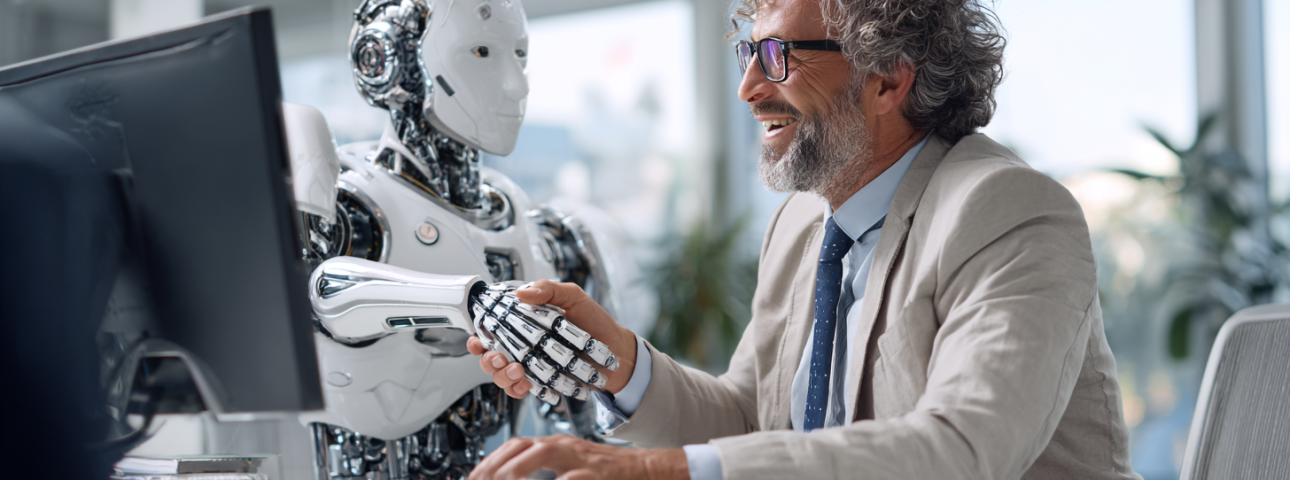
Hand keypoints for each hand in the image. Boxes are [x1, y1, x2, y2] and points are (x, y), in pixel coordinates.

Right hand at [467, 280, 637, 397]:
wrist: (616, 352)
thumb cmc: (596, 322)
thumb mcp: (573, 297)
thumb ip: (548, 290)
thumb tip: (522, 293)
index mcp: (525, 322)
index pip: (491, 330)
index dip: (479, 337)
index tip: (479, 340)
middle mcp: (524, 345)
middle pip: (489, 356)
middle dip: (488, 360)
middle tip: (500, 358)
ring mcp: (531, 365)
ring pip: (501, 376)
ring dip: (503, 376)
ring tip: (518, 371)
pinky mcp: (541, 382)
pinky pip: (521, 390)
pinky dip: (520, 390)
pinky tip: (528, 385)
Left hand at [467, 435, 687, 479]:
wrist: (644, 470)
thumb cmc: (606, 473)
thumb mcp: (569, 469)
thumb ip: (544, 471)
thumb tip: (512, 476)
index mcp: (556, 445)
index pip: (515, 445)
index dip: (491, 459)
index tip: (473, 476)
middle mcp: (565, 446)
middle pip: (522, 446)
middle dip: (496, 463)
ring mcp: (581, 458)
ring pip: (543, 453)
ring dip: (518, 466)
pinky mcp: (598, 472)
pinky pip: (573, 477)